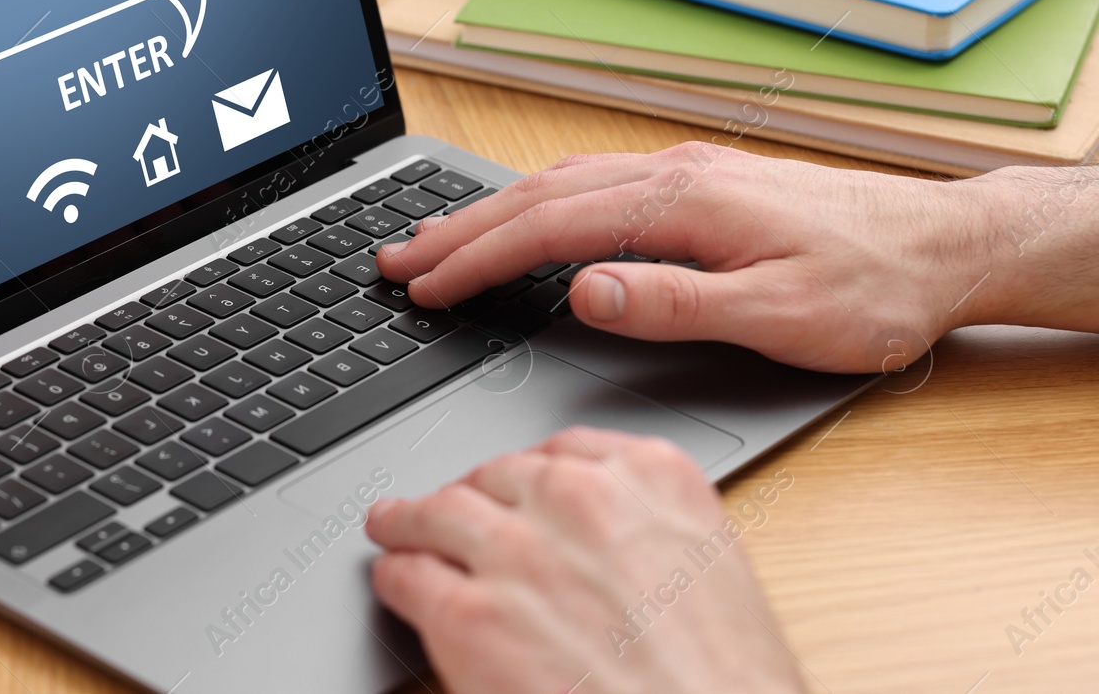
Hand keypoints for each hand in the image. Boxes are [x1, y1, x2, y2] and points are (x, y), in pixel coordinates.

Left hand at [366, 426, 805, 693]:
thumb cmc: (726, 682)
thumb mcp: (712, 569)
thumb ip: (647, 531)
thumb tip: (599, 539)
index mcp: (653, 478)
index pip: (564, 450)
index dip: (526, 473)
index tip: (512, 481)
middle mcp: (579, 500)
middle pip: (496, 476)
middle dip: (473, 496)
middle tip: (450, 508)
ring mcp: (518, 552)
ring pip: (441, 512)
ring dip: (412, 521)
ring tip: (394, 525)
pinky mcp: (469, 615)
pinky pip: (410, 575)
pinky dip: (396, 574)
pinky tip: (394, 578)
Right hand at [377, 144, 1098, 372]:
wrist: (944, 245)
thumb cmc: (872, 288)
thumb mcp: (780, 316)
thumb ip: (675, 302)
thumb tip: (584, 289)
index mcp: (683, 203)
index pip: (549, 228)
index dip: (477, 258)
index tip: (423, 284)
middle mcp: (673, 174)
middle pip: (538, 194)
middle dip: (458, 227)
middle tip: (394, 257)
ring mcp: (683, 172)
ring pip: (559, 183)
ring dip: (489, 211)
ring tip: (433, 239)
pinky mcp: (697, 182)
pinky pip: (590, 183)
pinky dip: (534, 202)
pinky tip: (520, 217)